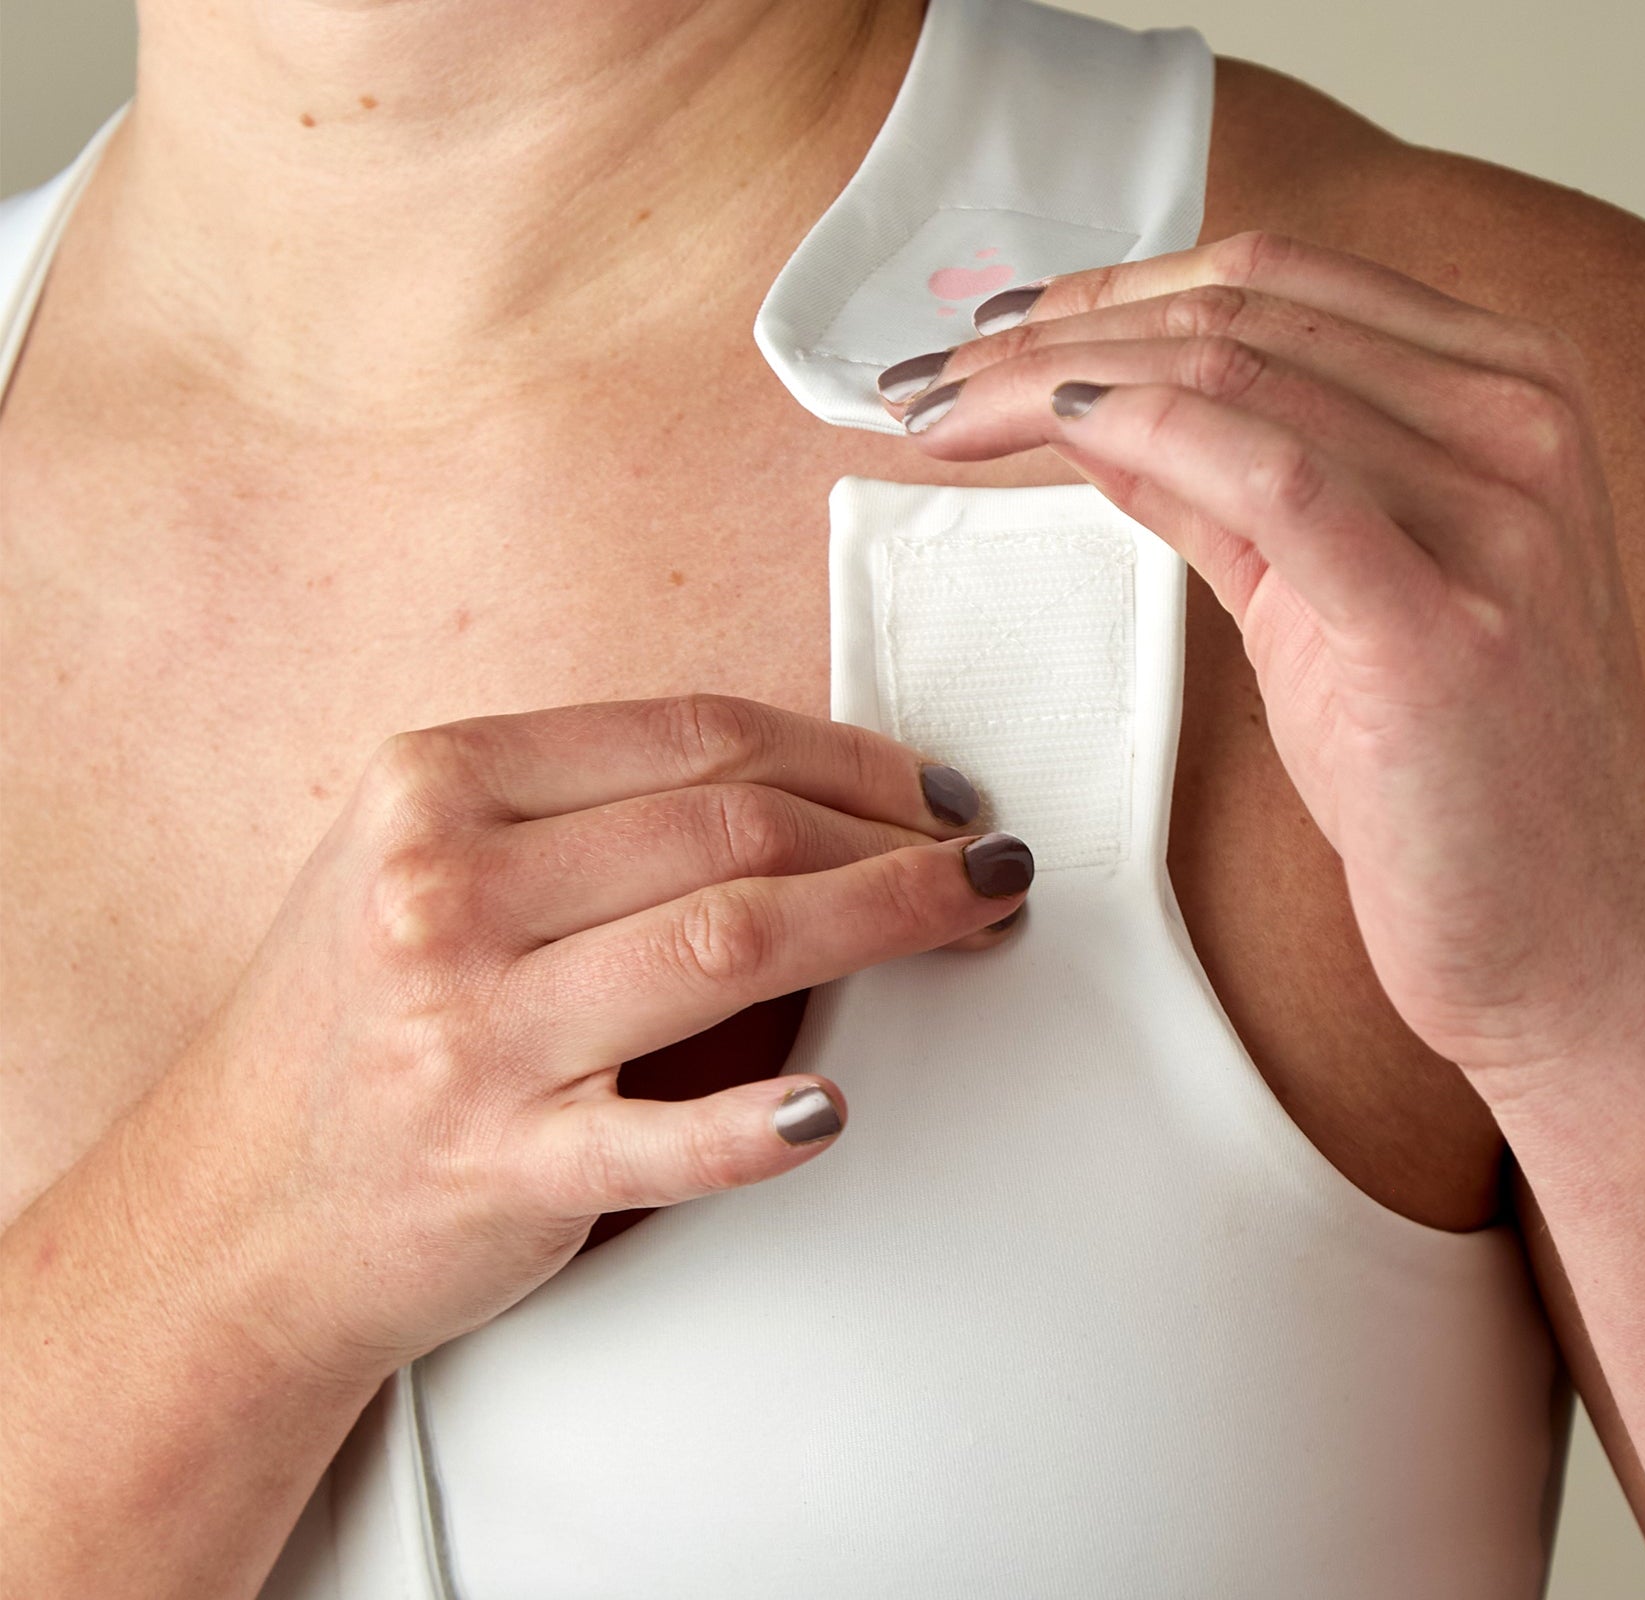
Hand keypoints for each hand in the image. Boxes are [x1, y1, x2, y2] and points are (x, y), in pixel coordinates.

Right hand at [133, 696, 1030, 1384]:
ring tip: (973, 922)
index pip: (695, 736)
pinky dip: (763, 1123)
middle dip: (896, 836)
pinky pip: (663, 1135)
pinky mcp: (497, 1165)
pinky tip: (835, 1110)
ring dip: (887, 923)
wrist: (235, 1211)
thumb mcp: (427, 863)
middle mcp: (443, 892)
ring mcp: (468, 1031)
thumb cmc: (358, 1021)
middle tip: (984, 863)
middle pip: (735, 826)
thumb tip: (806, 793)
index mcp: (434, 786)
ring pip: (732, 940)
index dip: (848, 756)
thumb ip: (582, 815)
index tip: (931, 788)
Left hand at [881, 231, 1644, 1079]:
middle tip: (927, 373)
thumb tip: (1102, 414)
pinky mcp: (1444, 622)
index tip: (1000, 328)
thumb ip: (1232, 492)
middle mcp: (1513, 425)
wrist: (1578, 934)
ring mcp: (1496, 514)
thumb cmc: (1464, 778)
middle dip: (1056, 327)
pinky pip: (1274, 476)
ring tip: (940, 411)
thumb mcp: (1333, 596)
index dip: (1114, 286)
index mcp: (1502, 392)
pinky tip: (1054, 429)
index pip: (1277, 283)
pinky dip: (1147, 432)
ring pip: (1236, 374)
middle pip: (1241, 311)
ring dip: (1055, 378)